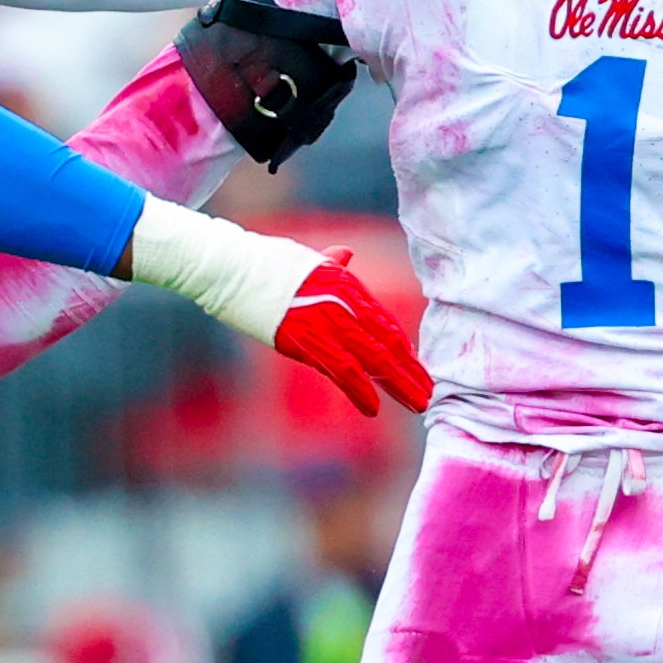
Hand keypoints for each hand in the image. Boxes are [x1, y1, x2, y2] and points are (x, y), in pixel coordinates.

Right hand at [121, 202, 431, 414]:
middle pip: (388, 344)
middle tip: (430, 395)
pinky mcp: (306, 339)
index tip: (419, 370)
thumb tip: (346, 253)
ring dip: (398, 385)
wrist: (232, 265)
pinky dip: (360, 390)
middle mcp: (344, 302)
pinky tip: (374, 409)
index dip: (404, 350)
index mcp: (347, 285)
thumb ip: (331, 263)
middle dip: (411, 372)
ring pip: (373, 359)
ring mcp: (327, 321)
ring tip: (418, 405)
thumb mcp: (307, 261)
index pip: (385, 324)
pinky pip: (341, 369)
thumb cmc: (265, 262)